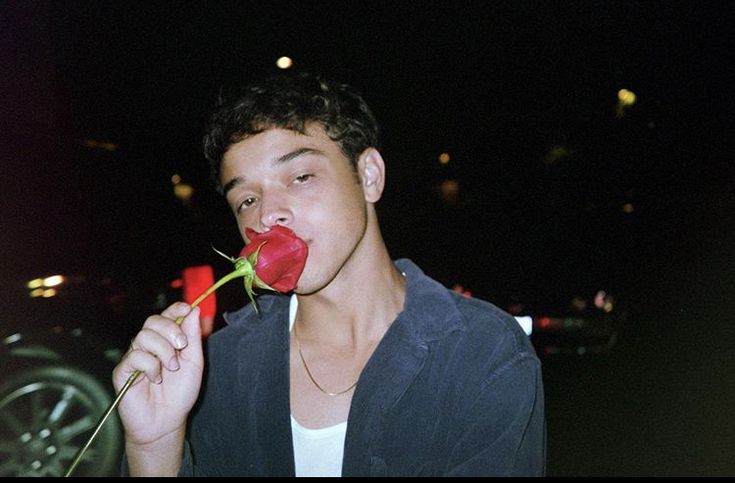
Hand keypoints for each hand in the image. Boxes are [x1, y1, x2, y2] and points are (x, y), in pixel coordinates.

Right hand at [112, 302, 203, 445]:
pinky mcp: (123, 370)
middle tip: (181, 347)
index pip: (167, 315)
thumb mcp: (194, 362)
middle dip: (171, 330)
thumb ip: (193, 337)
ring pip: (144, 336)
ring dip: (163, 352)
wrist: (167, 421)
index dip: (176, 309)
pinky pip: (135, 356)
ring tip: (170, 369)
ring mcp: (135, 356)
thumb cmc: (180, 392)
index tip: (187, 309)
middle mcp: (149, 345)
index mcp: (166, 340)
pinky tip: (155, 379)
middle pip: (153, 321)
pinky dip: (150, 366)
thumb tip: (194, 310)